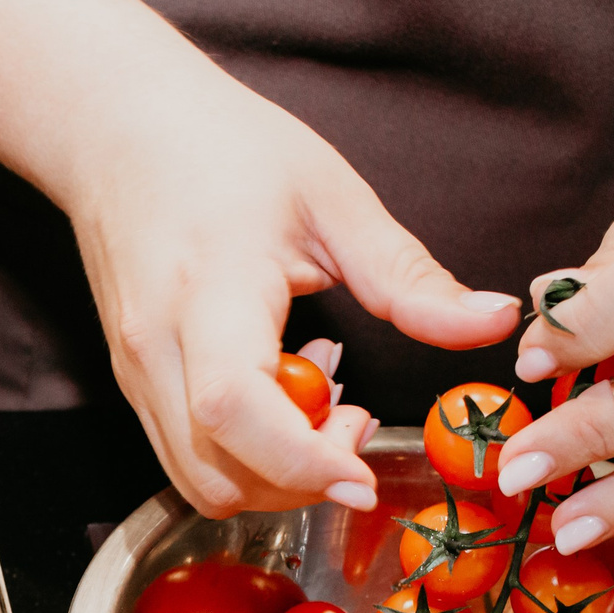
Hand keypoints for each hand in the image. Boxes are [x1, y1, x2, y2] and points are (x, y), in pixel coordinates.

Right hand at [65, 79, 522, 516]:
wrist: (120, 130)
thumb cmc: (223, 150)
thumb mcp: (333, 200)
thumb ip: (408, 277)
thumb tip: (493, 321)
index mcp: (209, 292)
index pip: (235, 408)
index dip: (301, 461)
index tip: (364, 475)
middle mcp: (156, 347)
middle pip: (216, 471)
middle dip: (299, 481)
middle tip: (354, 423)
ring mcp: (136, 373)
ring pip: (198, 481)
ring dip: (270, 475)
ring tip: (317, 408)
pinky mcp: (132, 385)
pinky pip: (184, 457)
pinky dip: (243, 457)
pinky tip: (279, 399)